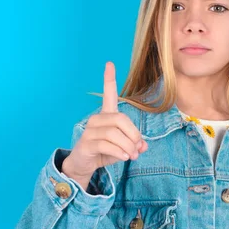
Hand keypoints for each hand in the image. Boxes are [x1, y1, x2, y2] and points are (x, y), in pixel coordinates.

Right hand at [63, 61, 147, 178]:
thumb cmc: (105, 152)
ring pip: (113, 133)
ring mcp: (90, 131)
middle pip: (119, 119)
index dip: (109, 79)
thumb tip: (143, 146)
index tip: (109, 63)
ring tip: (132, 156)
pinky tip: (124, 157)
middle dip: (133, 134)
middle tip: (138, 148)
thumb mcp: (123, 147)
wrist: (84, 164)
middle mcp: (97, 119)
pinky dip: (118, 152)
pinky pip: (106, 145)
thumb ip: (135, 144)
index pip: (108, 94)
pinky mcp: (86, 143)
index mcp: (106, 116)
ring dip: (127, 146)